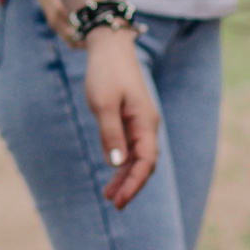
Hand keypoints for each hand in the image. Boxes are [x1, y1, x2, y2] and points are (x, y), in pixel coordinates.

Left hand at [83, 27, 159, 209]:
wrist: (108, 46)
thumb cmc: (105, 72)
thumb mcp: (103, 104)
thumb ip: (110, 134)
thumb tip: (117, 164)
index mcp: (145, 122)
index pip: (145, 162)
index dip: (134, 184)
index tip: (120, 201)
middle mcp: (146, 125)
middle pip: (143, 163)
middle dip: (130, 185)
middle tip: (114, 204)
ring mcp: (139, 122)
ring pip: (136, 156)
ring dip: (124, 176)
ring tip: (108, 195)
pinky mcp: (129, 118)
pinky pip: (129, 145)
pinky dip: (121, 160)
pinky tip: (112, 170)